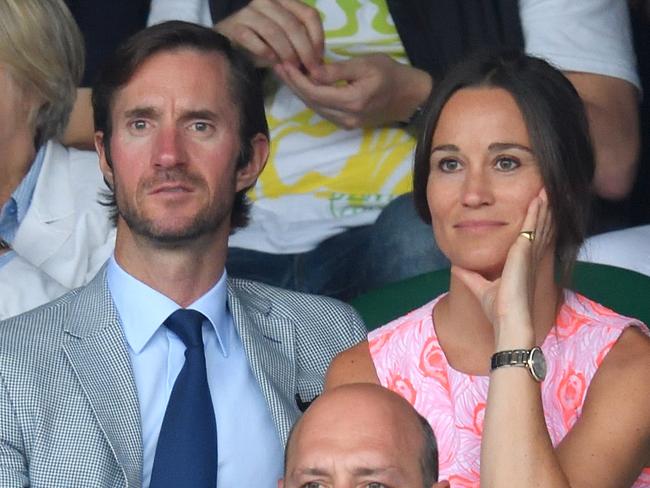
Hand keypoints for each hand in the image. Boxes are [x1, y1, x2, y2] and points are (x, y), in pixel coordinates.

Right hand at [214, 0, 323, 69]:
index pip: (309, 15)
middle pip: (293, 26)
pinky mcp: (234, 26)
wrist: (229, 39)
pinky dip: (265, 52)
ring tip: (292, 68)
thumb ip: (301, 43)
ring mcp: (249, 13)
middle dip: (305, 51)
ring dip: (287, 53)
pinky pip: (252, 39)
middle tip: (310, 70)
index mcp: (284, 1)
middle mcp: (267, 2)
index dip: (318, 38)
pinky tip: (272, 62)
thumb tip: (318, 63)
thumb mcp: (285, 38)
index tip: (319, 59)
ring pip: (275, 32)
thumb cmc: (262, 40)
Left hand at [273, 53, 431, 128]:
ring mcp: (347, 124)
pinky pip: (323, 111)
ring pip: (315, 108)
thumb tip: (312, 72)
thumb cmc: (391, 75)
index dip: (297, 79)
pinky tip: (304, 86)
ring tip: (287, 74)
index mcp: (352, 101)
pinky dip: (311, 98)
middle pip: (311, 102)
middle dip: (293, 85)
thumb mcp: (365, 65)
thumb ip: (337, 71)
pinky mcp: (347, 125)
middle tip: (279, 66)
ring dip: (300, 92)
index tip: (285, 63)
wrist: (411, 97)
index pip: (315, 92)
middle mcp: (347, 118)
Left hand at [452, 189, 552, 347]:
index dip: (535, 223)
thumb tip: (456, 267)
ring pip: (539, 224)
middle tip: (545, 191)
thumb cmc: (500, 311)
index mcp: (522, 265)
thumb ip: (470, 277)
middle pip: (538, 228)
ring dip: (542, 206)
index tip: (536, 209)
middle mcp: (530, 258)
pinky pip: (533, 226)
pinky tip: (538, 198)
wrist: (508, 322)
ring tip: (545, 189)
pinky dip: (536, 212)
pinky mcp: (524, 252)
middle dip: (542, 210)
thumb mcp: (481, 289)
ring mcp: (529, 254)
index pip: (530, 239)